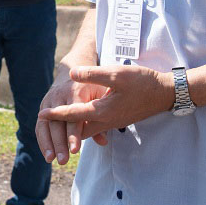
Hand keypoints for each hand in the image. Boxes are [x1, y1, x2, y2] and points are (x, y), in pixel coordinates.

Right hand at [35, 69, 110, 164]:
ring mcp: (49, 101)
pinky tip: (46, 154)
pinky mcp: (44, 107)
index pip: (73, 115)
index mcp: (75, 91)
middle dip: (59, 143)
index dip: (74, 134)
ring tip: (50, 159)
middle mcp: (59, 95)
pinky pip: (40, 125)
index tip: (75, 150)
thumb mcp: (101, 98)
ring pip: (45, 124)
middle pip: (57, 122)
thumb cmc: (92, 88)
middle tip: (63, 160)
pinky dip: (42, 140)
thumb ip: (100, 120)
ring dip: (47, 143)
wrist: (74, 72)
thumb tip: (103, 142)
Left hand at [38, 65, 174, 148]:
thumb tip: (72, 73)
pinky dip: (85, 126)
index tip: (40, 114)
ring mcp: (113, 123)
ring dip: (74, 128)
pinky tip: (82, 119)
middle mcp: (106, 121)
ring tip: (60, 123)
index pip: (73, 115)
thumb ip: (92, 75)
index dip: (56, 114)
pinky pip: (97, 128)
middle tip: (46, 124)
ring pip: (87, 130)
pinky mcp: (118, 120)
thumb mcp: (116, 74)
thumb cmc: (142, 82)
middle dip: (61, 128)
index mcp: (102, 111)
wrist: (164, 94)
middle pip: (77, 129)